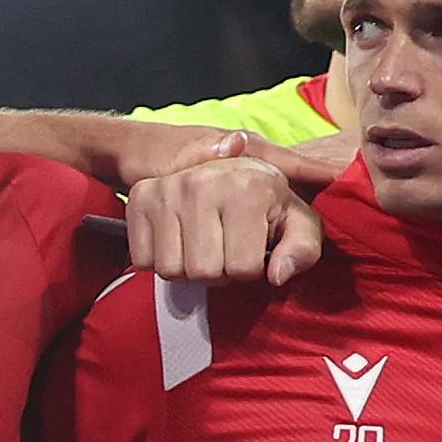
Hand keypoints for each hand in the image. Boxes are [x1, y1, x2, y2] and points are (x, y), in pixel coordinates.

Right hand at [126, 148, 320, 287]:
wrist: (217, 165)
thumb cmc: (263, 200)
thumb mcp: (298, 220)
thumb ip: (302, 249)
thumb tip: (277, 276)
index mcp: (247, 187)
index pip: (242, 268)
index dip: (249, 270)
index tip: (251, 249)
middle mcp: (202, 183)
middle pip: (204, 273)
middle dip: (218, 273)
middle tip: (225, 249)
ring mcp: (166, 190)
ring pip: (171, 270)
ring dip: (187, 269)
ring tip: (202, 246)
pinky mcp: (139, 199)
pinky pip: (143, 260)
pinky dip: (159, 260)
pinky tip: (178, 241)